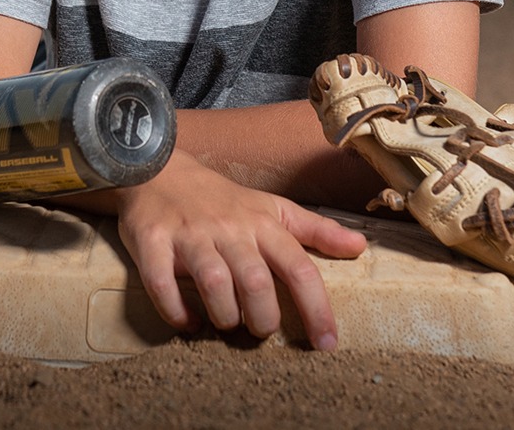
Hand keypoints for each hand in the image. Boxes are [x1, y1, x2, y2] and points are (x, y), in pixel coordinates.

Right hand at [114, 150, 366, 350]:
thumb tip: (361, 246)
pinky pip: (163, 285)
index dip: (317, 308)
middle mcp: (229, 229)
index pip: (299, 267)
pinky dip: (177, 313)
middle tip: (260, 328)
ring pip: (214, 285)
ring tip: (226, 322)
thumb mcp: (273, 208)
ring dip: (224, 317)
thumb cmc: (222, 199)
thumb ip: (316, 230)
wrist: (161, 169)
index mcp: (262, 223)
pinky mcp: (152, 242)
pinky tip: (188, 322)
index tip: (327, 344)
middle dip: (263, 318)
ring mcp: (190, 236)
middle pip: (256, 283)